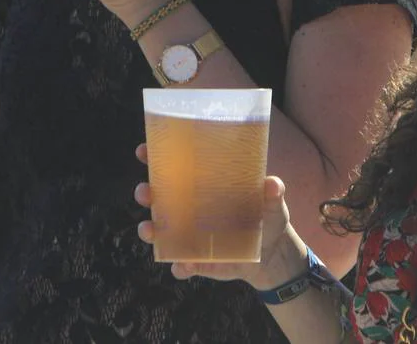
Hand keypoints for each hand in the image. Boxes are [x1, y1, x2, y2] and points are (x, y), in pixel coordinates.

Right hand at [133, 143, 301, 290]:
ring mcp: (190, 235)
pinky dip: (179, 266)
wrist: (273, 256)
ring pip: (159, 231)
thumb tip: (272, 184)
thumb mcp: (273, 203)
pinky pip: (181, 265)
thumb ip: (273, 192)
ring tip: (150, 229)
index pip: (173, 169)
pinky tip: (183, 265)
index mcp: (203, 187)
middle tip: (145, 192)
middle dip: (146, 193)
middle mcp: (190, 209)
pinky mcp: (197, 261)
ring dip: (150, 229)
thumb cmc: (268, 218)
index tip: (143, 150)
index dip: (154, 158)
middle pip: (157, 197)